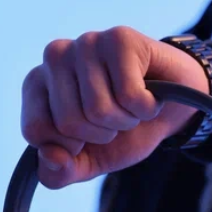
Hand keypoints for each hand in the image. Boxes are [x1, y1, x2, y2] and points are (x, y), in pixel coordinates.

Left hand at [21, 26, 211, 188]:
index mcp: (36, 85)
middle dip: (103, 134)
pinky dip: (147, 108)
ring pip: (99, 110)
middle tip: (117, 117)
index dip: (69, 147)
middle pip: (69, 123)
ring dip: (127, 120)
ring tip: (133, 105)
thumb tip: (52, 157)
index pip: (35, 130)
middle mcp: (54, 57)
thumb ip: (58, 173)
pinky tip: (150, 93)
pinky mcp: (120, 38)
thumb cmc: (126, 130)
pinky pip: (129, 96)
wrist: (175, 108)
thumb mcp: (89, 161)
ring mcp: (87, 43)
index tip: (88, 133)